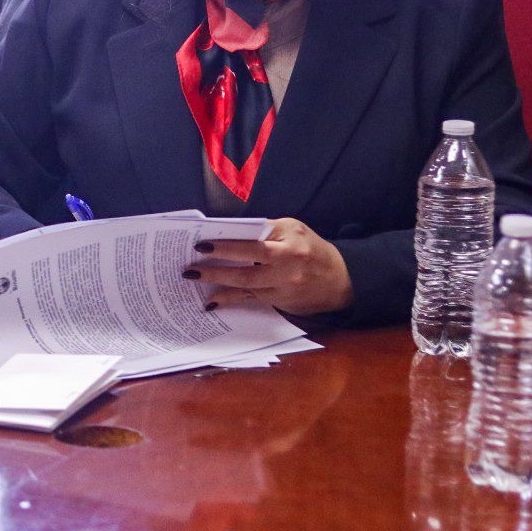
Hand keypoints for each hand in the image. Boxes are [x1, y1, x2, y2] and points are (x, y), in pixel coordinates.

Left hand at [187, 217, 353, 315]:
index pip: (255, 242)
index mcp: (291, 241)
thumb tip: (230, 230)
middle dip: (216, 266)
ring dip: (217, 281)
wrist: (340, 280)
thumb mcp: (295, 230)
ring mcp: (283, 285)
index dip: (228, 245)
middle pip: (248, 267)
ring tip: (193, 277)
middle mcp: (288, 264)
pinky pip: (249, 298)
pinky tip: (211, 301)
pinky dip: (229, 299)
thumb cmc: (311, 248)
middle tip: (190, 266)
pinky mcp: (278, 300)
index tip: (202, 244)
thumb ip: (267, 230)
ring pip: (246, 284)